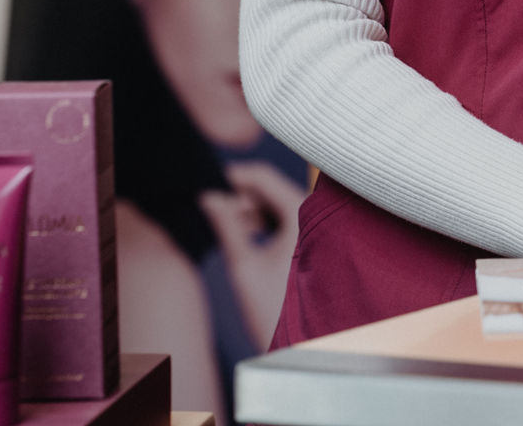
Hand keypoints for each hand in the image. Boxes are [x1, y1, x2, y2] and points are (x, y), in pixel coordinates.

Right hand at [200, 161, 306, 350]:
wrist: (304, 346)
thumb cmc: (275, 311)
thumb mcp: (243, 265)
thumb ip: (225, 225)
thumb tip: (207, 196)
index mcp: (303, 214)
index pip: (264, 176)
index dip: (232, 175)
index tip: (205, 179)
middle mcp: (315, 216)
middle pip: (271, 189)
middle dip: (239, 195)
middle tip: (208, 204)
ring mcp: (317, 228)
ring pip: (277, 204)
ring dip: (250, 210)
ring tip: (221, 223)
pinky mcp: (314, 242)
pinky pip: (286, 220)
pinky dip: (263, 222)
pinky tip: (240, 232)